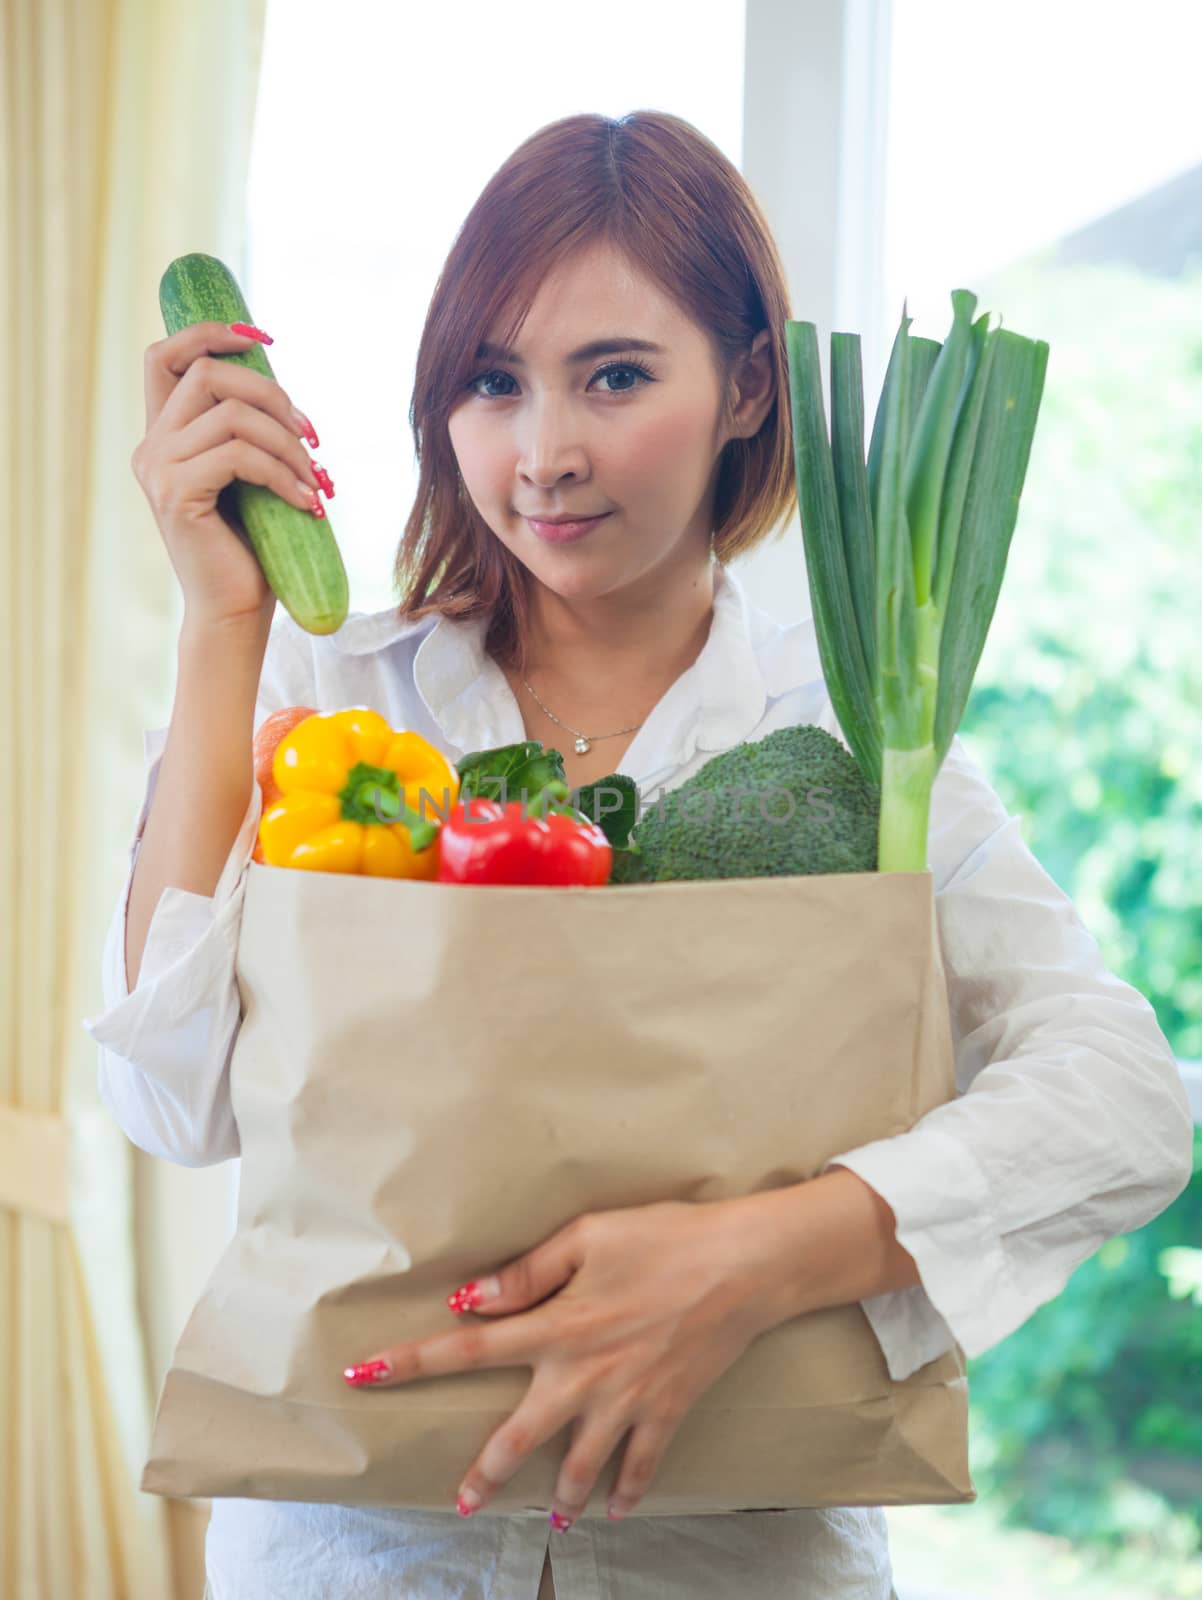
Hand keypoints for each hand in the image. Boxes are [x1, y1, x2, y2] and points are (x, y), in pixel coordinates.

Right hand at [132, 322, 326, 627]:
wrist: (237, 613)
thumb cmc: (253, 549)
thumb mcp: (254, 478)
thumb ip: (252, 432)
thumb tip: (288, 398)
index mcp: (164, 435)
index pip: (163, 355)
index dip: (208, 332)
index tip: (261, 336)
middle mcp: (151, 446)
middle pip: (207, 373)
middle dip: (272, 393)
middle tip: (312, 436)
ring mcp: (158, 469)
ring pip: (231, 414)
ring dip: (288, 443)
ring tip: (317, 480)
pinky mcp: (176, 494)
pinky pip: (239, 456)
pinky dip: (283, 474)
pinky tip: (309, 503)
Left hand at [342, 1198, 790, 1526]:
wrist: (745, 1265)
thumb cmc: (664, 1237)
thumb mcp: (589, 1234)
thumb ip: (527, 1272)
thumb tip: (470, 1301)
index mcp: (556, 1326)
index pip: (468, 1350)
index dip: (410, 1362)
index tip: (363, 1375)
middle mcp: (583, 1376)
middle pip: (519, 1437)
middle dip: (484, 1473)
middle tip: (460, 1501)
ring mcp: (627, 1402)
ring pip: (581, 1466)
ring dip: (560, 1497)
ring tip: (548, 1519)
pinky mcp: (668, 1411)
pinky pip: (642, 1466)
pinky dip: (628, 1493)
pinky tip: (615, 1510)